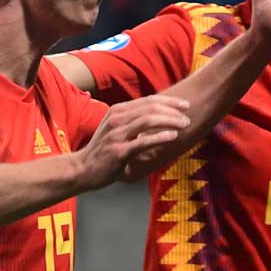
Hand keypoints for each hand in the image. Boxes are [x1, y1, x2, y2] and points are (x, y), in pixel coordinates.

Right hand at [76, 93, 190, 189]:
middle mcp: (117, 119)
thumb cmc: (104, 151)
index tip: (185, 105)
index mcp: (118, 111)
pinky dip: (160, 137)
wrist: (82, 170)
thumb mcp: (117, 129)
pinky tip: (173, 136)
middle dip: (173, 110)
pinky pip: (143, 141)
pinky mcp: (119, 151)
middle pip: (150, 108)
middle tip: (188, 115)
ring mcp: (117, 135)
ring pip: (148, 120)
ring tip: (184, 125)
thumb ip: (134, 121)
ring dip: (170, 121)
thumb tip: (159, 115)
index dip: (169, 101)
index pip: (148, 100)